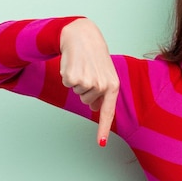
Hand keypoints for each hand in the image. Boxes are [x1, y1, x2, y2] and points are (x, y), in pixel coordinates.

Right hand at [59, 18, 118, 145]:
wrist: (82, 36)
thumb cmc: (94, 56)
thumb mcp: (104, 73)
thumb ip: (103, 92)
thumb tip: (96, 108)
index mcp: (113, 86)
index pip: (108, 112)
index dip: (103, 129)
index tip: (101, 144)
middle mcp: (103, 86)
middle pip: (87, 101)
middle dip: (85, 89)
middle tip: (88, 71)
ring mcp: (88, 83)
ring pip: (77, 93)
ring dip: (77, 81)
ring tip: (82, 66)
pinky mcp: (73, 78)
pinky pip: (67, 85)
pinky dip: (68, 76)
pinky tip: (74, 64)